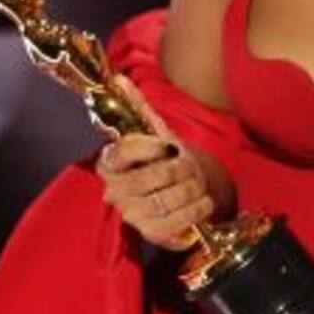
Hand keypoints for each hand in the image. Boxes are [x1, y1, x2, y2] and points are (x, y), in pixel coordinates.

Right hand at [94, 74, 213, 249]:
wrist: (180, 187)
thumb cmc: (165, 157)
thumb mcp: (156, 130)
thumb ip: (137, 105)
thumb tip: (119, 78)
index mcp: (111, 162)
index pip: (124, 151)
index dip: (150, 148)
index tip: (171, 146)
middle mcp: (115, 191)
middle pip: (149, 179)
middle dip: (180, 170)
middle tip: (191, 165)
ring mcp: (131, 214)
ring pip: (165, 201)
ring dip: (192, 190)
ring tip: (199, 184)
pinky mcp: (151, 234)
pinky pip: (177, 224)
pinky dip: (196, 211)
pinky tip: (203, 201)